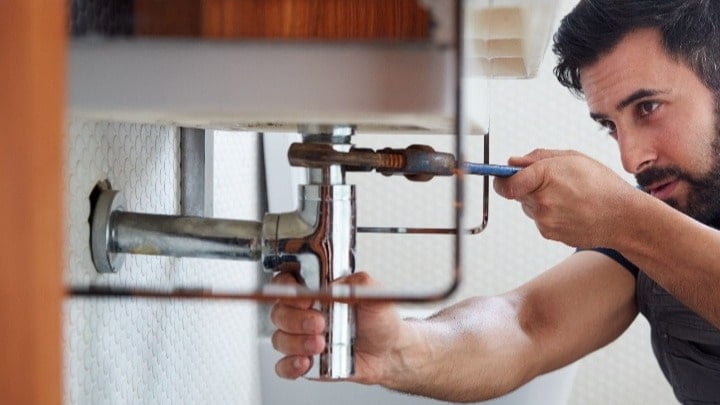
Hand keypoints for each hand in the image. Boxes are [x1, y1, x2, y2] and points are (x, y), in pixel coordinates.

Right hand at [270, 272, 404, 384]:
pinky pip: (283, 366)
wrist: (389, 352)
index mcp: (317, 293)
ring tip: (321, 344)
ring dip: (297, 343)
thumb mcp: (375, 295)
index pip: (286, 283)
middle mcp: (305, 314)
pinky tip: (307, 362)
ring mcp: (302, 339)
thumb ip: (359, 283)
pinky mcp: (305, 362)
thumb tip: (337, 284)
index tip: (305, 298)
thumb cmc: (379, 321)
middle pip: (279, 313)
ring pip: (279, 339)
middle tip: (319, 324)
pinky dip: (290, 365)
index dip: (287, 288)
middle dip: (296, 320)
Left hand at [493, 149, 637, 248]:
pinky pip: (539, 219)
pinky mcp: (549, 233)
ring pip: (528, 206)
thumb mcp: (573, 158)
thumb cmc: (602, 185)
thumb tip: (512, 162)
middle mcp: (541, 201)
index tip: (502, 176)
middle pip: (516, 193)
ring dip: (539, 200)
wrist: (623, 217)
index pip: (505, 183)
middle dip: (528, 186)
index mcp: (545, 176)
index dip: (501, 179)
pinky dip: (549, 214)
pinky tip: (570, 210)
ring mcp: (544, 220)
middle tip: (553, 182)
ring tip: (568, 197)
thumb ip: (538, 158)